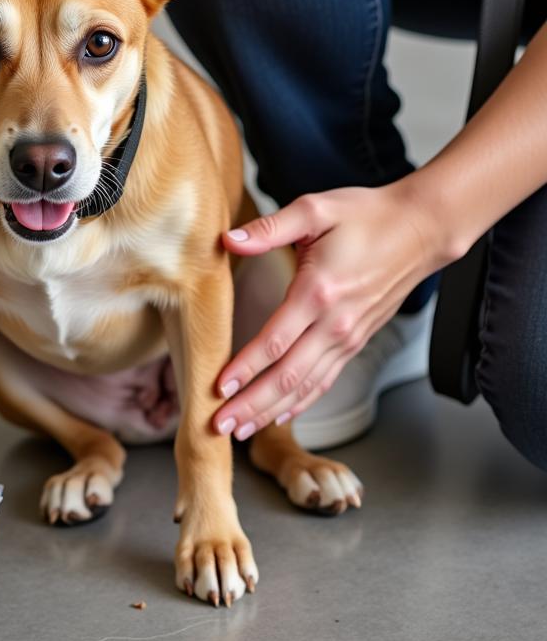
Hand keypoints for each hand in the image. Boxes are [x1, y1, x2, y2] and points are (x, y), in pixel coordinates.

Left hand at [212, 180, 452, 439]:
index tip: (219, 388)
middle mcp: (335, 324)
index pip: (276, 341)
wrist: (421, 229)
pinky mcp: (356, 340)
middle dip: (251, 404)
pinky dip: (301, 402)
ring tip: (240, 430)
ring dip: (270, 411)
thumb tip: (229, 239)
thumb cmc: (367, 216)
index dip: (246, 368)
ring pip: (305, 386)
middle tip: (219, 425)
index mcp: (319, 292)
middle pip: (288, 376)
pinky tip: (281, 415)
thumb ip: (269, 228)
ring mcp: (349, 337)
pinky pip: (325, 380)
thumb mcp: (315, 210)